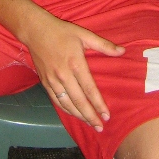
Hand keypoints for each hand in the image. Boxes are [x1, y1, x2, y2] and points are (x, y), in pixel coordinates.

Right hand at [23, 11, 124, 130]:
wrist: (35, 31)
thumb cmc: (62, 32)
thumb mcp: (84, 34)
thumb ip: (103, 45)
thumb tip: (122, 51)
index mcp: (75, 63)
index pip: (89, 89)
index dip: (98, 104)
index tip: (107, 116)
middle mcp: (63, 75)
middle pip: (79, 101)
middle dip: (90, 116)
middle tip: (100, 127)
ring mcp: (52, 80)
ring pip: (67, 104)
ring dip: (79, 116)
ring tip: (89, 124)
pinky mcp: (45, 82)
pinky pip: (56, 100)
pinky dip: (65, 109)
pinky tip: (73, 114)